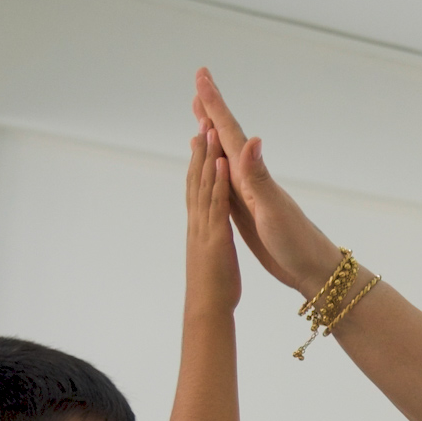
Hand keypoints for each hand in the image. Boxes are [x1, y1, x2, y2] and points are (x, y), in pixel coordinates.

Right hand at [186, 125, 240, 312]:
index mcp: (206, 215)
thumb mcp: (213, 246)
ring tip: (206, 125)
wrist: (211, 311)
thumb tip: (205, 201)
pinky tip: (222, 163)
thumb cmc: (215, 284)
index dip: (200, 149)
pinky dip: (218, 183)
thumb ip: (209, 221)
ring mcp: (208, 227)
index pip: (202, 174)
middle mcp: (205, 216)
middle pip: (201, 172)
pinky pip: (219, 205)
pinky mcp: (218, 239)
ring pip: (206, 184)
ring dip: (206, 155)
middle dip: (201, 142)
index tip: (200, 122)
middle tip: (199, 110)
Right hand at [193, 69, 342, 296]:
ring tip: (200, 118)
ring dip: (211, 135)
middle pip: (224, 136)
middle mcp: (249, 180)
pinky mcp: (247, 212)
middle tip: (200, 81)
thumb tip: (252, 138)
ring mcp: (248, 195)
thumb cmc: (296, 242)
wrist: (312, 270)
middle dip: (211, 109)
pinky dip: (215, 167)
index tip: (201, 75)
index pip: (228, 131)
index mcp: (251, 176)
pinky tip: (213, 165)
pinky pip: (224, 181)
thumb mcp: (273, 210)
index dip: (214, 104)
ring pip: (222, 156)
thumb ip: (258, 176)